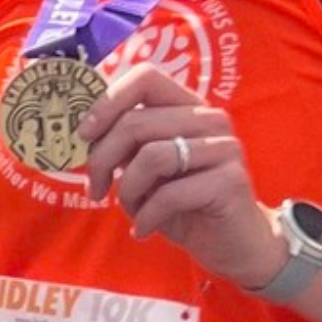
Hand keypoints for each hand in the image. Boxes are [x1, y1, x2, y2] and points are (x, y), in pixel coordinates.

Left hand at [78, 60, 280, 285]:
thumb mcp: (149, 171)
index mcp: (188, 106)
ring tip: (131, 210)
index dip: (108, 101)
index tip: (85, 134)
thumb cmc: (186, 205)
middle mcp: (209, 118)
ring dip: (128, 190)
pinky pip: (170, 194)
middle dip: (102, 159)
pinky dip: (147, 216)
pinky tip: (143, 230)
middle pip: (136, 121)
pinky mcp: (230, 181)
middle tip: (94, 189)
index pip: (145, 77)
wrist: (236, 244)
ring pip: (151, 156)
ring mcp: (223, 147)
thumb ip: (128, 145)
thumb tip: (85, 133)